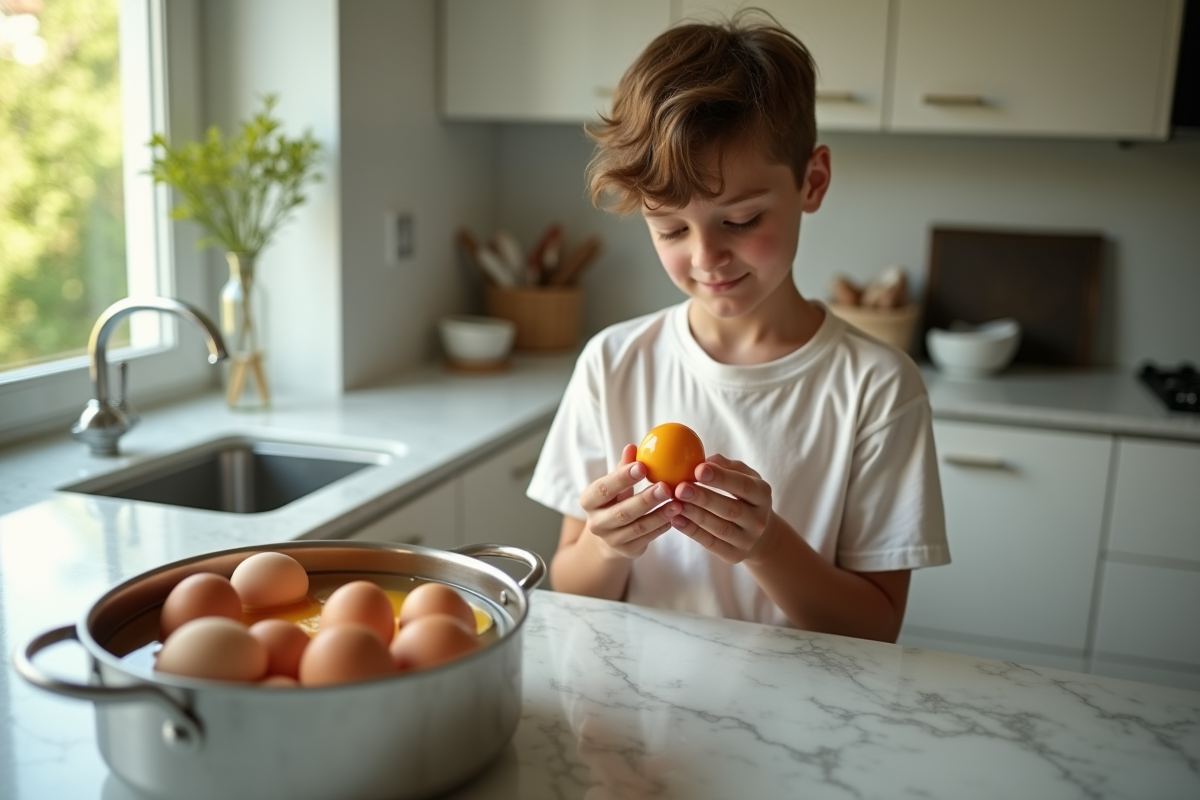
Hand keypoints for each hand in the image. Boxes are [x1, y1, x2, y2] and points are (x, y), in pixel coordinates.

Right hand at [579, 444, 680, 559]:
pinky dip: (662, 527)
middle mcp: (596, 523)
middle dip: (645, 499)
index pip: (603, 489)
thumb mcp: (616, 484)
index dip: (621, 478)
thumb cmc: (615, 501)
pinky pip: (648, 538)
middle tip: (665, 487)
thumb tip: (632, 447)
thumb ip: (624, 467)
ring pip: (638, 527)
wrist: (610, 536)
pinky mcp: (627, 551)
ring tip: (678, 503)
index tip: (642, 466)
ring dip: (659, 515)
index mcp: (589, 501)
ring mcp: (611, 540)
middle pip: (622, 512)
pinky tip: (675, 516)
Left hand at [669, 453, 774, 563]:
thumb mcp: (744, 477)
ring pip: (719, 528)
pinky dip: (692, 532)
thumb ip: (726, 466)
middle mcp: (758, 519)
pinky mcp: (734, 555)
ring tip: (675, 503)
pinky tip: (676, 520)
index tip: (698, 469)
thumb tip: (705, 460)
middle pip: (730, 509)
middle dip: (704, 498)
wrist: (759, 535)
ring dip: (695, 515)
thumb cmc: (744, 497)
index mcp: (763, 494)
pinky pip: (711, 543)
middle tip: (681, 488)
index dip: (721, 478)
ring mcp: (747, 540)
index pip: (743, 486)